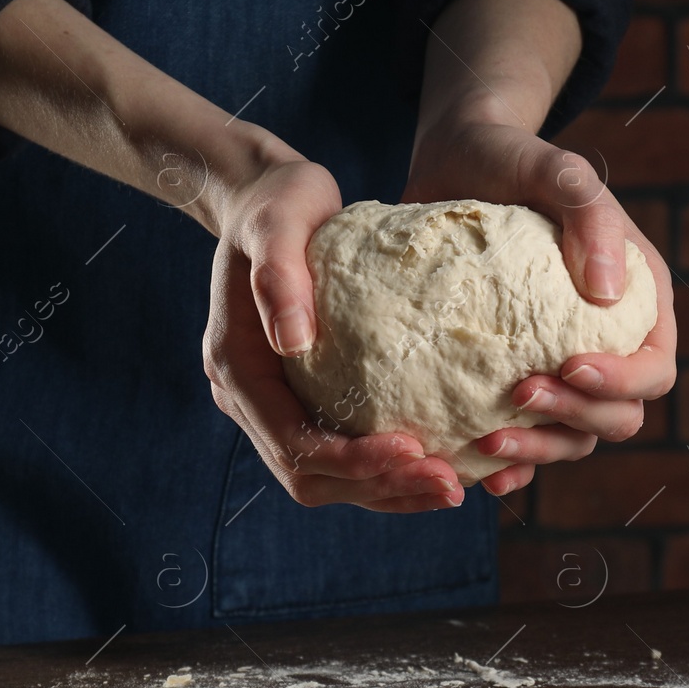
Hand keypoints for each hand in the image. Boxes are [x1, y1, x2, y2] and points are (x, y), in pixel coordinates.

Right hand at [203, 158, 466, 512]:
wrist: (264, 196)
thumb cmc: (277, 202)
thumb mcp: (276, 220)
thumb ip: (278, 275)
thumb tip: (294, 342)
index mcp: (236, 368)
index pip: (292, 444)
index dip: (351, 459)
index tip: (413, 448)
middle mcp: (249, 400)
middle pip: (311, 477)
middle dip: (378, 487)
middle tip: (449, 482)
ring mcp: (274, 404)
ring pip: (327, 479)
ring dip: (388, 491)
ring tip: (452, 485)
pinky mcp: (304, 397)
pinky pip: (342, 451)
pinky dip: (386, 469)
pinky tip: (436, 460)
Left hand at [402, 106, 677, 497]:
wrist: (454, 163)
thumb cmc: (513, 158)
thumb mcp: (557, 169)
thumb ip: (590, 217)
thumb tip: (607, 294)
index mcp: (636, 302)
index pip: (653, 368)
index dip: (622, 382)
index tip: (569, 366)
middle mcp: (605, 343)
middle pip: (618, 417)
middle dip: (575, 418)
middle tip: (518, 395)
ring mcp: (557, 366)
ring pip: (572, 438)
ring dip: (538, 449)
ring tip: (487, 437)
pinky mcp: (509, 376)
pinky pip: (524, 437)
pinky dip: (509, 461)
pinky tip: (477, 467)